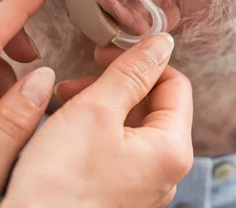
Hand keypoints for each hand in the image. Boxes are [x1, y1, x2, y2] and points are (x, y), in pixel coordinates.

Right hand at [1, 33, 193, 207]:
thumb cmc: (60, 184)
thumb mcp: (96, 110)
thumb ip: (132, 72)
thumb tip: (161, 43)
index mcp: (172, 150)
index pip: (175, 84)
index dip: (143, 61)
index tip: (107, 54)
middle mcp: (165, 172)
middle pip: (154, 106)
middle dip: (117, 83)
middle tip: (79, 79)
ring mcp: (143, 186)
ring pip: (132, 127)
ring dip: (103, 104)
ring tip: (65, 100)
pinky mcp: (119, 194)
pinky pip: (118, 150)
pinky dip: (96, 130)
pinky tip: (68, 127)